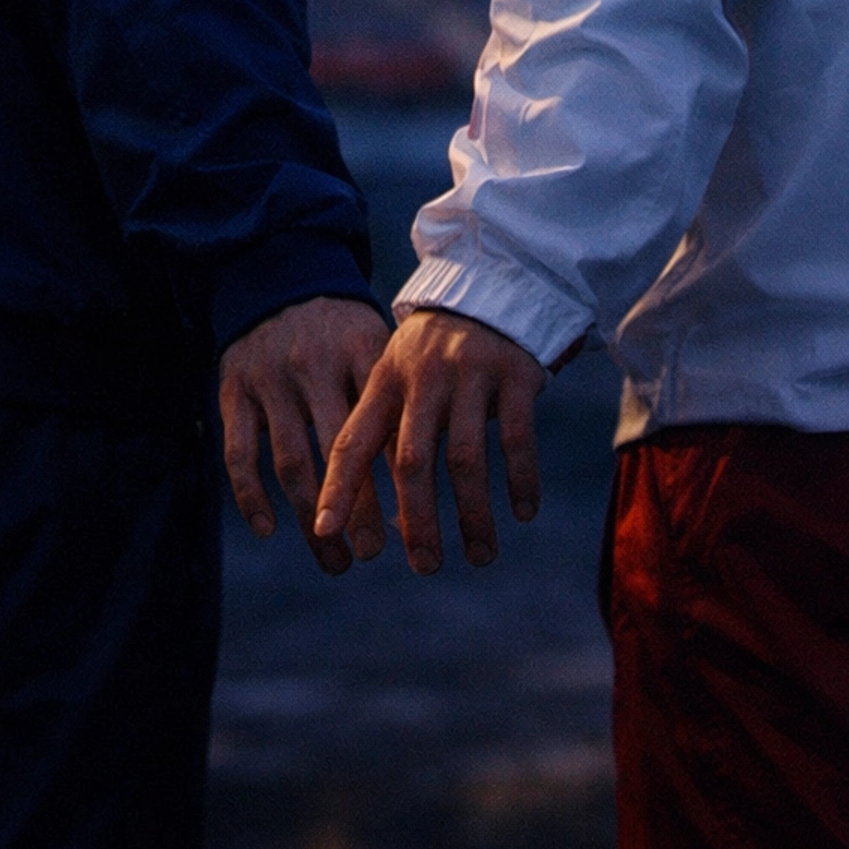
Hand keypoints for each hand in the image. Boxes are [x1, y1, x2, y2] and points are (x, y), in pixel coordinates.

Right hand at [219, 295, 389, 575]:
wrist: (277, 278)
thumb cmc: (340, 328)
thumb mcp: (373, 344)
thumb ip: (396, 396)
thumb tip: (431, 473)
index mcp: (357, 351)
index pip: (381, 425)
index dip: (396, 480)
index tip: (411, 527)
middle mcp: (313, 366)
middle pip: (336, 452)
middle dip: (357, 510)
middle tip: (371, 554)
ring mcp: (270, 380)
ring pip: (291, 462)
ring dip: (310, 518)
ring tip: (333, 559)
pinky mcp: (234, 391)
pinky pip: (239, 453)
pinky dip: (251, 496)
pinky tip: (269, 528)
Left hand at [314, 307, 545, 575]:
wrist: (492, 282)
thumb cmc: (435, 350)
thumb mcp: (397, 372)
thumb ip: (383, 427)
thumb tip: (363, 512)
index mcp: (385, 379)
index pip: (354, 440)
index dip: (338, 488)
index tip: (325, 533)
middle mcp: (424, 376)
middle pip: (413, 461)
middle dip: (417, 521)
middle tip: (425, 566)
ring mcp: (470, 373)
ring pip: (465, 458)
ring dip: (473, 515)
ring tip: (480, 556)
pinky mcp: (514, 373)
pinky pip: (515, 437)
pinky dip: (520, 479)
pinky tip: (523, 512)